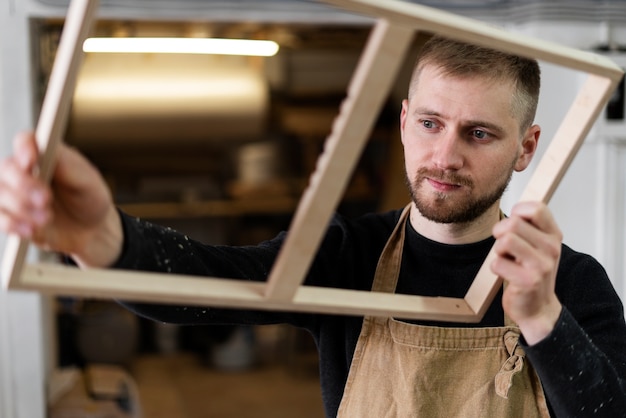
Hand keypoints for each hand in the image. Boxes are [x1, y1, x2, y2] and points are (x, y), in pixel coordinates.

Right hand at [0, 131, 122, 267]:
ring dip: (20, 207)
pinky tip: (31, 230)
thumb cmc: (90, 199)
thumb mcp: (88, 181)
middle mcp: (24, 171)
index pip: (24, 141)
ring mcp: (14, 193)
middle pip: (6, 168)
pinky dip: (12, 224)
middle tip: (46, 199)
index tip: (31, 162)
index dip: (24, 148)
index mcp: (45, 154)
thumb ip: (68, 166)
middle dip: (24, 185)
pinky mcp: (11, 216)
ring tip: (47, 218)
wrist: (91, 230)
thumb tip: (51, 149)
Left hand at [491, 201, 562, 344]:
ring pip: (505, 240)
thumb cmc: (533, 273)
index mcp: (553, 235)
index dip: (517, 212)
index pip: (536, 208)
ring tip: (507, 259)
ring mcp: (541, 265)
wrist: (538, 308)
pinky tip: (506, 274)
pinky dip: (495, 267)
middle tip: (505, 247)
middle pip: (512, 223)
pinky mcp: (527, 281)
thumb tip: (514, 210)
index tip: (514, 226)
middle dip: (500, 233)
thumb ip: (529, 226)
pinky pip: (497, 262)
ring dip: (498, 250)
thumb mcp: (538, 245)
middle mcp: (551, 248)